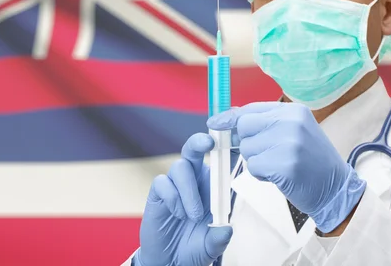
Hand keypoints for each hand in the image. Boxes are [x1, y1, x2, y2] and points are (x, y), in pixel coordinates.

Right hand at [135, 133, 233, 265]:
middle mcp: (195, 178)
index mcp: (213, 184)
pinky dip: (172, 197)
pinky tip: (177, 214)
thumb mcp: (212, 246)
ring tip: (192, 216)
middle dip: (201, 141)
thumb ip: (219, 238)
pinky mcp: (158, 192)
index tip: (232, 138)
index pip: (220, 158)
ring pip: (180, 166)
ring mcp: (175, 184)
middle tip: (208, 143)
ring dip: (189, 190)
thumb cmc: (195, 246)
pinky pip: (163, 183)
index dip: (225, 144)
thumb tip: (226, 230)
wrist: (171, 260)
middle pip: (195, 148)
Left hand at [207, 102, 365, 232]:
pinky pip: (254, 166)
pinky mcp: (285, 164)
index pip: (251, 108)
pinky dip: (261, 175)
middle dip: (248, 142)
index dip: (231, 118)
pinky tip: (279, 176)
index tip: (215, 123)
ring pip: (247, 148)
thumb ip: (266, 122)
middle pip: (244, 126)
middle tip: (266, 154)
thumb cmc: (311, 161)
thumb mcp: (294, 132)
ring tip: (278, 165)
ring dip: (256, 161)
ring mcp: (289, 142)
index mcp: (293, 110)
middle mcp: (291, 122)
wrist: (336, 188)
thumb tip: (229, 117)